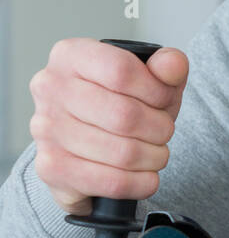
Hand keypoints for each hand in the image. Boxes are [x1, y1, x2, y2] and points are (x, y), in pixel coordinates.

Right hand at [29, 38, 188, 213]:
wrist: (86, 149)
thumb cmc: (119, 105)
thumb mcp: (149, 80)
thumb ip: (167, 67)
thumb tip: (173, 65)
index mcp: (70, 55)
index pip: (121, 71)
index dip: (157, 91)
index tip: (165, 101)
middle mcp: (50, 88)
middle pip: (124, 115)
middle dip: (159, 128)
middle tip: (164, 133)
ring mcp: (45, 129)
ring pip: (122, 152)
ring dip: (153, 157)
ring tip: (156, 153)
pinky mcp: (51, 167)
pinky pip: (111, 181)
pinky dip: (140, 183)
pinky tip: (146, 177)